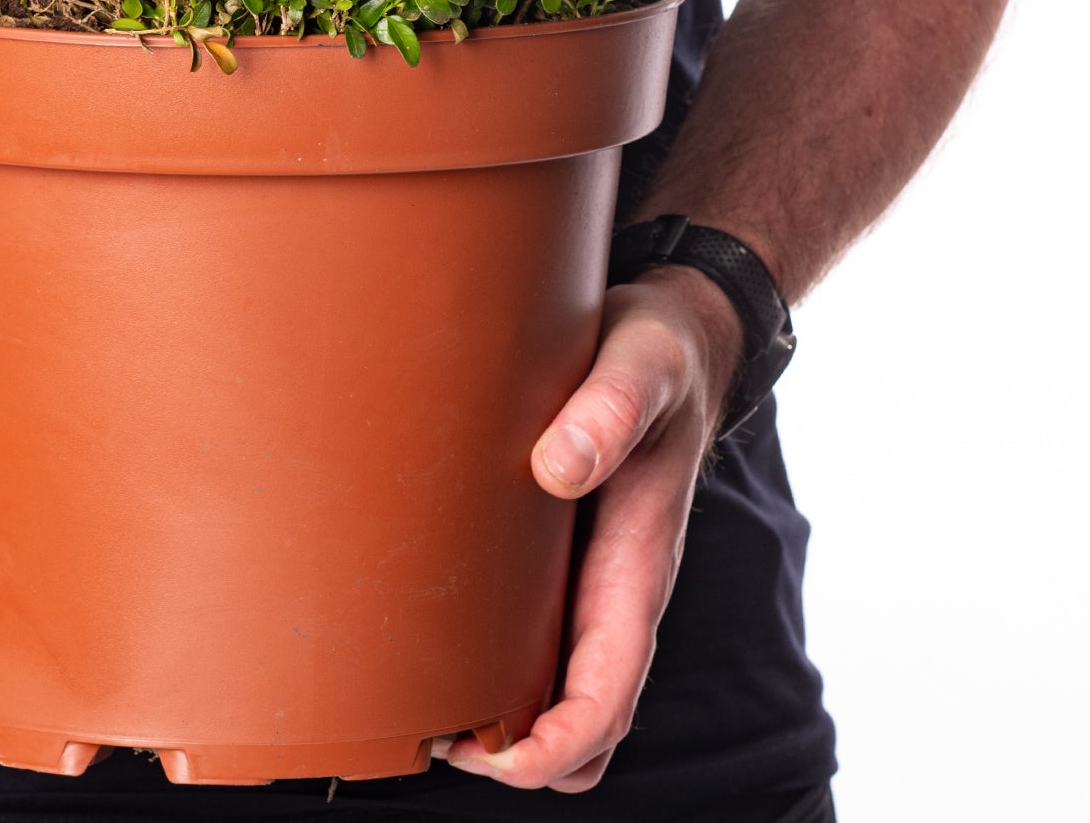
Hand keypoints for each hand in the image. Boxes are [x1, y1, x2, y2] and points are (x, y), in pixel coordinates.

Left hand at [437, 266, 745, 791]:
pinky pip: (533, 633)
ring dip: (503, 715)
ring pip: (553, 686)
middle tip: (433, 729)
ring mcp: (589, 576)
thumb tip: (555, 468)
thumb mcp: (640, 366)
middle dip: (520, 753)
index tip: (490, 756)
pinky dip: (493, 660)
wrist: (669, 334)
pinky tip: (432, 631)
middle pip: (582, 721)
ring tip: (420, 694)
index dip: (554, 747)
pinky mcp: (560, 551)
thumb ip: (608, 410)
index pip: (608, 697)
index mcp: (640, 566)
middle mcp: (615, 587)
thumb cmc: (658, 355)